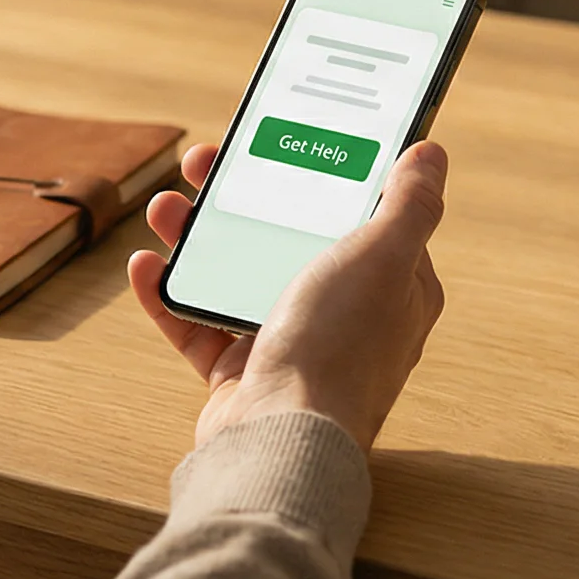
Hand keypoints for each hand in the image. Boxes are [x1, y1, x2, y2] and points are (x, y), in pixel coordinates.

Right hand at [127, 140, 448, 452]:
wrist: (282, 439)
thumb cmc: (339, 348)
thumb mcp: (384, 257)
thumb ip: (409, 204)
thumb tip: (432, 155)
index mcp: (389, 288)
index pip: (359, 214)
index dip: (321, 174)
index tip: (282, 140)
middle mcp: (342, 315)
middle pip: (287, 236)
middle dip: (241, 197)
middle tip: (205, 163)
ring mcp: (288, 344)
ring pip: (235, 273)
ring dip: (195, 236)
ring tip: (166, 207)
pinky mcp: (240, 374)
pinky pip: (198, 323)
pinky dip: (169, 293)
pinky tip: (147, 264)